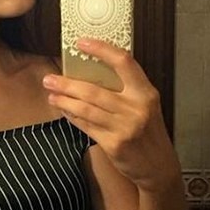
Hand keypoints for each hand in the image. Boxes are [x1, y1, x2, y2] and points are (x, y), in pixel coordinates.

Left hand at [43, 38, 180, 192]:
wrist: (158, 166)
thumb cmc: (148, 132)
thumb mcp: (145, 107)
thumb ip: (125, 91)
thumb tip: (91, 74)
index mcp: (145, 93)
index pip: (124, 62)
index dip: (102, 49)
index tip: (82, 42)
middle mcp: (136, 108)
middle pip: (94, 90)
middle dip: (68, 84)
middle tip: (50, 78)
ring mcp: (125, 127)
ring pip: (86, 109)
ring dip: (65, 100)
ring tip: (52, 94)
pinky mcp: (114, 144)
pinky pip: (87, 126)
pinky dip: (72, 117)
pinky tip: (64, 110)